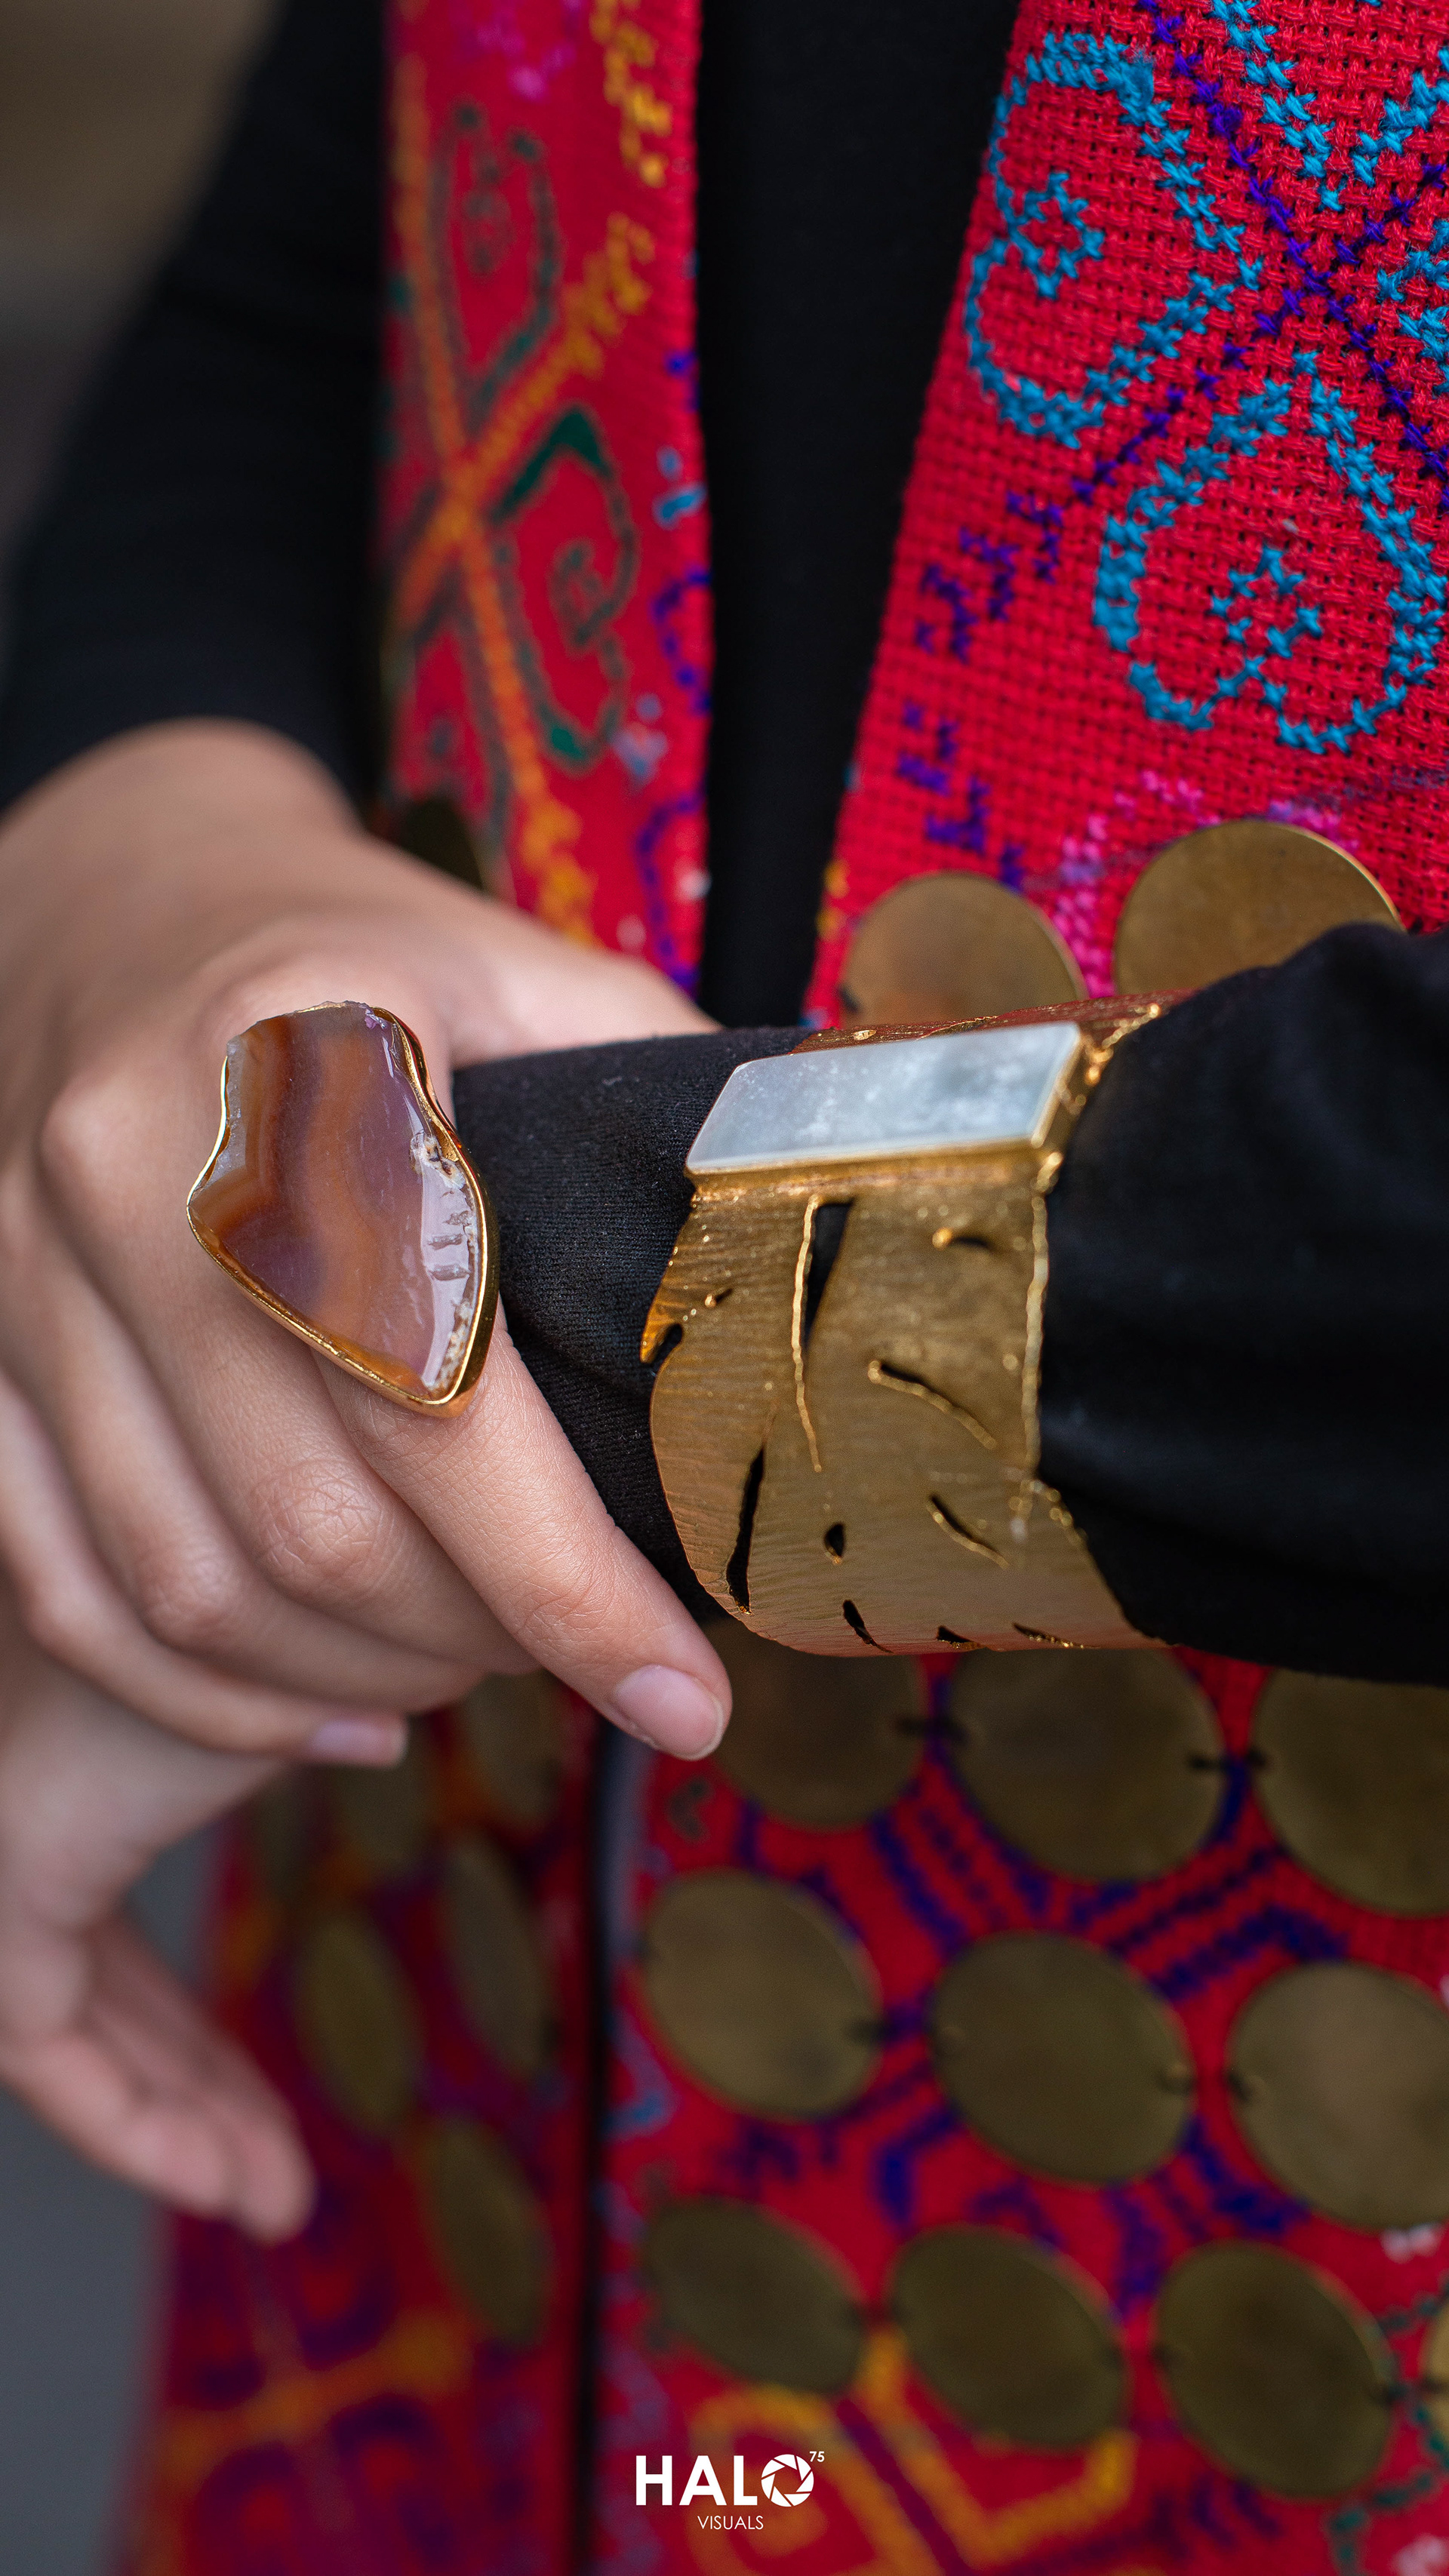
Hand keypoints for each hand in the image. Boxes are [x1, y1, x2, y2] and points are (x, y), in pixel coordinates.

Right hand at [0, 721, 730, 1762]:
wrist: (105, 896)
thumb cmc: (350, 955)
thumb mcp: (515, 970)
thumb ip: (664, 1101)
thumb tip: (840, 1241)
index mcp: (304, 1069)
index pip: (444, 1390)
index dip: (572, 1583)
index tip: (689, 1698)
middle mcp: (134, 1175)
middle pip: (313, 1521)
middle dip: (480, 1646)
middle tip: (589, 1663)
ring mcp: (17, 1269)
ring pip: (187, 1581)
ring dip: (353, 1682)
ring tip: (472, 1676)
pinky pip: (56, 1585)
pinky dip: (197, 1693)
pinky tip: (324, 1718)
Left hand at [0, 1587, 311, 2236]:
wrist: (127, 1606)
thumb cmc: (220, 1615)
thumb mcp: (310, 1684)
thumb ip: (365, 1702)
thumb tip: (469, 1670)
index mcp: (88, 1795)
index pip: (128, 1966)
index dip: (201, 2053)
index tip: (276, 2123)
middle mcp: (35, 1859)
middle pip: (120, 2018)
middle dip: (203, 2105)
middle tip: (281, 2174)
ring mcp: (10, 1901)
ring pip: (92, 2052)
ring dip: (183, 2134)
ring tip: (273, 2203)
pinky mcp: (0, 1939)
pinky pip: (56, 2069)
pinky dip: (134, 2131)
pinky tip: (219, 2185)